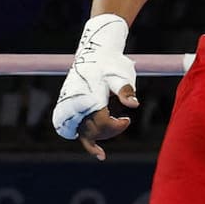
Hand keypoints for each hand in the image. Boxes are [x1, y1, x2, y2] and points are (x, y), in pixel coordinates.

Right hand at [52, 14, 137, 158]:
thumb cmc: (112, 64)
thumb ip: (126, 90)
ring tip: (103, 148)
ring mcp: (71, 106)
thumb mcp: (122, 75)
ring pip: (82, 132)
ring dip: (96, 138)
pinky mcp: (69, 107)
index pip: (101, 123)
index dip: (116, 127)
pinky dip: (84, 139)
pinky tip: (95, 152)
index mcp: (90, 98)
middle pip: (92, 132)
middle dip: (108, 133)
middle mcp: (77, 104)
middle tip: (124, 122)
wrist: (95, 52)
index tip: (127, 119)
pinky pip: (74, 128)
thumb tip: (134, 104)